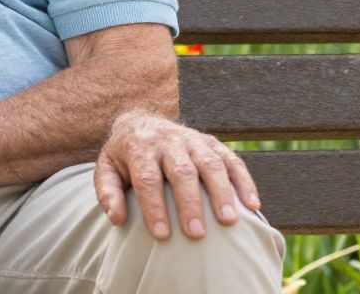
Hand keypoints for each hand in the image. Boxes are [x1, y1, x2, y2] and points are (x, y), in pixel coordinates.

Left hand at [94, 110, 258, 241]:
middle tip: (197, 234)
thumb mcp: (107, 169)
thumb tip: (117, 218)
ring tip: (229, 221)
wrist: (141, 123)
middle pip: (182, 171)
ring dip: (221, 193)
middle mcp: (168, 139)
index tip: (161, 235)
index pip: (148, 178)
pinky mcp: (211, 142)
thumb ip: (108, 193)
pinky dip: (244, 181)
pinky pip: (232, 159)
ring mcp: (192, 139)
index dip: (154, 207)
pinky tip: (252, 205)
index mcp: (139, 145)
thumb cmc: (125, 157)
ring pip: (211, 164)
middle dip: (190, 204)